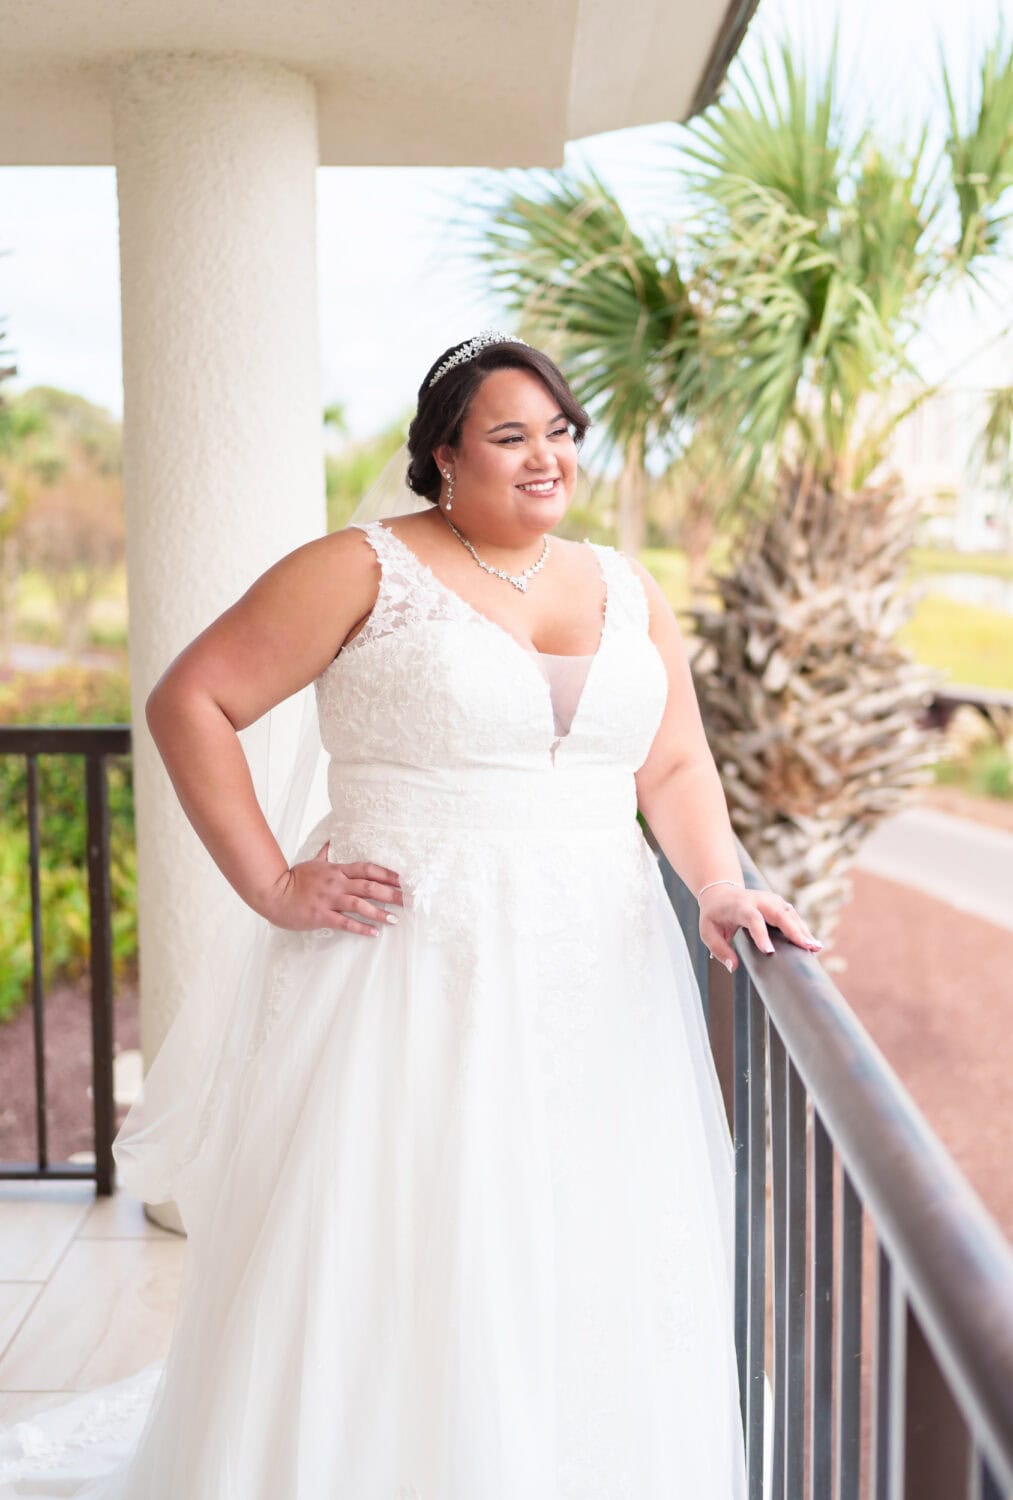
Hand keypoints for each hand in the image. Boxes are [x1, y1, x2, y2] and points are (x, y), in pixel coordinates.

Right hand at [262, 841, 404, 936]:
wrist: (273, 893)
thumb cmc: (294, 879)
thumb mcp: (312, 862)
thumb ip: (324, 853)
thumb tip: (330, 839)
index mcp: (336, 870)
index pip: (367, 869)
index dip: (386, 873)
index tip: (402, 879)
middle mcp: (336, 883)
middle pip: (369, 887)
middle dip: (391, 894)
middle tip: (408, 901)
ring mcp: (329, 900)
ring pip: (360, 905)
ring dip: (379, 912)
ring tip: (395, 919)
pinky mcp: (321, 916)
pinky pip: (345, 923)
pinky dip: (361, 928)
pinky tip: (374, 933)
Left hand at [699, 883, 821, 972]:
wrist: (721, 891)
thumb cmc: (714, 915)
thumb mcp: (707, 931)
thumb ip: (719, 949)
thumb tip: (733, 967)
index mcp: (740, 906)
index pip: (753, 919)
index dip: (761, 935)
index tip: (769, 952)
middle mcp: (759, 900)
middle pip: (780, 913)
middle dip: (794, 931)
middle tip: (808, 947)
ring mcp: (771, 900)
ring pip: (790, 914)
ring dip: (803, 930)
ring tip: (815, 948)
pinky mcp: (779, 904)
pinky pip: (793, 916)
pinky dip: (803, 929)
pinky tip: (811, 943)